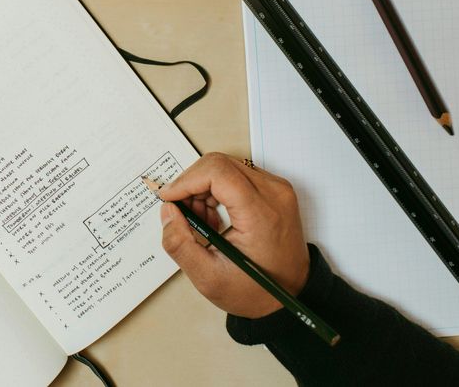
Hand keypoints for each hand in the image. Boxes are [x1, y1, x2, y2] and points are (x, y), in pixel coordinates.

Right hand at [154, 152, 309, 317]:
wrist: (290, 294)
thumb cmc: (257, 290)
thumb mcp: (208, 278)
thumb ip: (179, 244)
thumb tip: (168, 211)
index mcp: (261, 214)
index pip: (217, 172)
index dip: (186, 181)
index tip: (168, 198)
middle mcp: (274, 193)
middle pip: (219, 164)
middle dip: (191, 185)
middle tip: (183, 214)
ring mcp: (277, 189)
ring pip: (225, 166)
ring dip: (203, 188)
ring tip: (202, 221)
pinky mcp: (275, 189)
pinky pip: (236, 173)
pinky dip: (216, 189)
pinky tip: (215, 216)